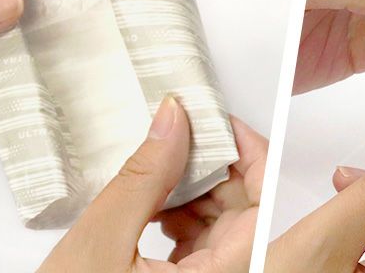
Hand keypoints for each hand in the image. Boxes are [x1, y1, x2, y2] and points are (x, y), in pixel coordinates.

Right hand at [39, 97, 265, 272]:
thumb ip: (143, 178)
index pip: (264, 209)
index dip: (253, 158)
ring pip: (226, 225)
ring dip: (198, 192)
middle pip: (247, 213)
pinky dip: (184, 216)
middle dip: (218, 170)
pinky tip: (156, 205)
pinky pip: (205, 243)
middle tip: (183, 140)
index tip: (225, 127)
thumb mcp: (100, 243)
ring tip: (161, 172)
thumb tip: (173, 121)